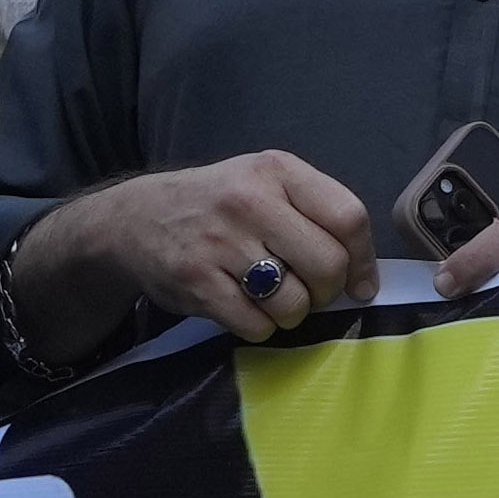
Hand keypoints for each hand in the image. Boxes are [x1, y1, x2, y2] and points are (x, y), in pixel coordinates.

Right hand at [3, 151, 378, 363]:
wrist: (134, 221)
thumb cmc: (218, 206)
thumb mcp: (264, 184)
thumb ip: (315, 215)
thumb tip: (364, 280)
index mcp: (276, 171)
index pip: (348, 217)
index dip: (362, 259)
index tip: (359, 282)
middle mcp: (249, 200)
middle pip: (326, 265)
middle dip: (326, 292)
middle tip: (308, 291)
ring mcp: (220, 243)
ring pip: (294, 302)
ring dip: (291, 313)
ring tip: (271, 298)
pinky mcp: (196, 282)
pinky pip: (256, 324)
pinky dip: (258, 326)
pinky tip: (243, 307)